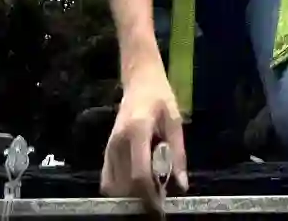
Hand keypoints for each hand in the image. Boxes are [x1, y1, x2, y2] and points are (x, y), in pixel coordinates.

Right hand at [100, 61, 188, 212]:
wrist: (139, 79)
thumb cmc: (160, 97)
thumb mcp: (175, 121)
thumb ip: (178, 153)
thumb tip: (181, 185)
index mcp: (137, 131)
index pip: (139, 174)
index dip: (150, 195)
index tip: (162, 207)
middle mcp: (118, 141)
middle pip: (125, 185)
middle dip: (142, 198)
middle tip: (159, 197)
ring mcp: (109, 146)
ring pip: (114, 186)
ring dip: (131, 195)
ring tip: (150, 189)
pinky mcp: (106, 150)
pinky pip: (107, 180)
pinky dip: (120, 189)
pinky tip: (135, 185)